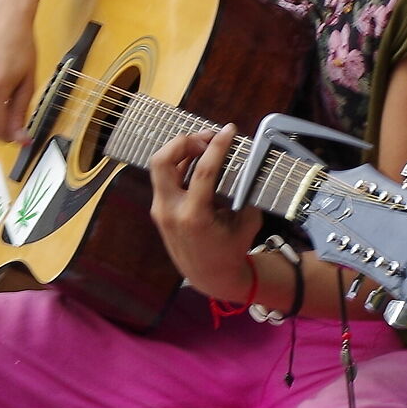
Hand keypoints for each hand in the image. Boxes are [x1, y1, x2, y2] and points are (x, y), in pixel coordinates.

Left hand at [148, 128, 262, 298]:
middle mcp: (170, 211)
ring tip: (204, 144)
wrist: (210, 277)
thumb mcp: (247, 221)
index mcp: (193, 217)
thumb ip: (245, 191)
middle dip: (183, 142)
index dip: (217, 146)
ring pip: (159, 166)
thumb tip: (247, 162)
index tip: (229, 130)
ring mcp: (160, 210)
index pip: (202, 171)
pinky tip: (197, 159)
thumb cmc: (231, 250)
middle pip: (162, 161)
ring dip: (180, 150)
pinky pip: (165, 178)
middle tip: (206, 138)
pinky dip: (179, 164)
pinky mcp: (159, 208)